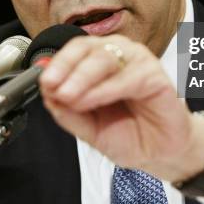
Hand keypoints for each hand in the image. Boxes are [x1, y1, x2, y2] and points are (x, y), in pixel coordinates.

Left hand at [39, 34, 203, 182]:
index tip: (45, 82)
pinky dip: (105, 89)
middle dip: (66, 69)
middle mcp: (119, 56)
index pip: (75, 49)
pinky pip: (128, 77)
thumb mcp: (88, 127)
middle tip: (54, 88)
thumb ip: (67, 110)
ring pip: (105, 57)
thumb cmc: (130, 134)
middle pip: (87, 48)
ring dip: (83, 77)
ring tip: (69, 97)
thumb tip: (46, 92)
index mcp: (100, 62)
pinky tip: (92, 100)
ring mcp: (139, 62)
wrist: (159, 154)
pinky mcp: (156, 76)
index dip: (58, 63)